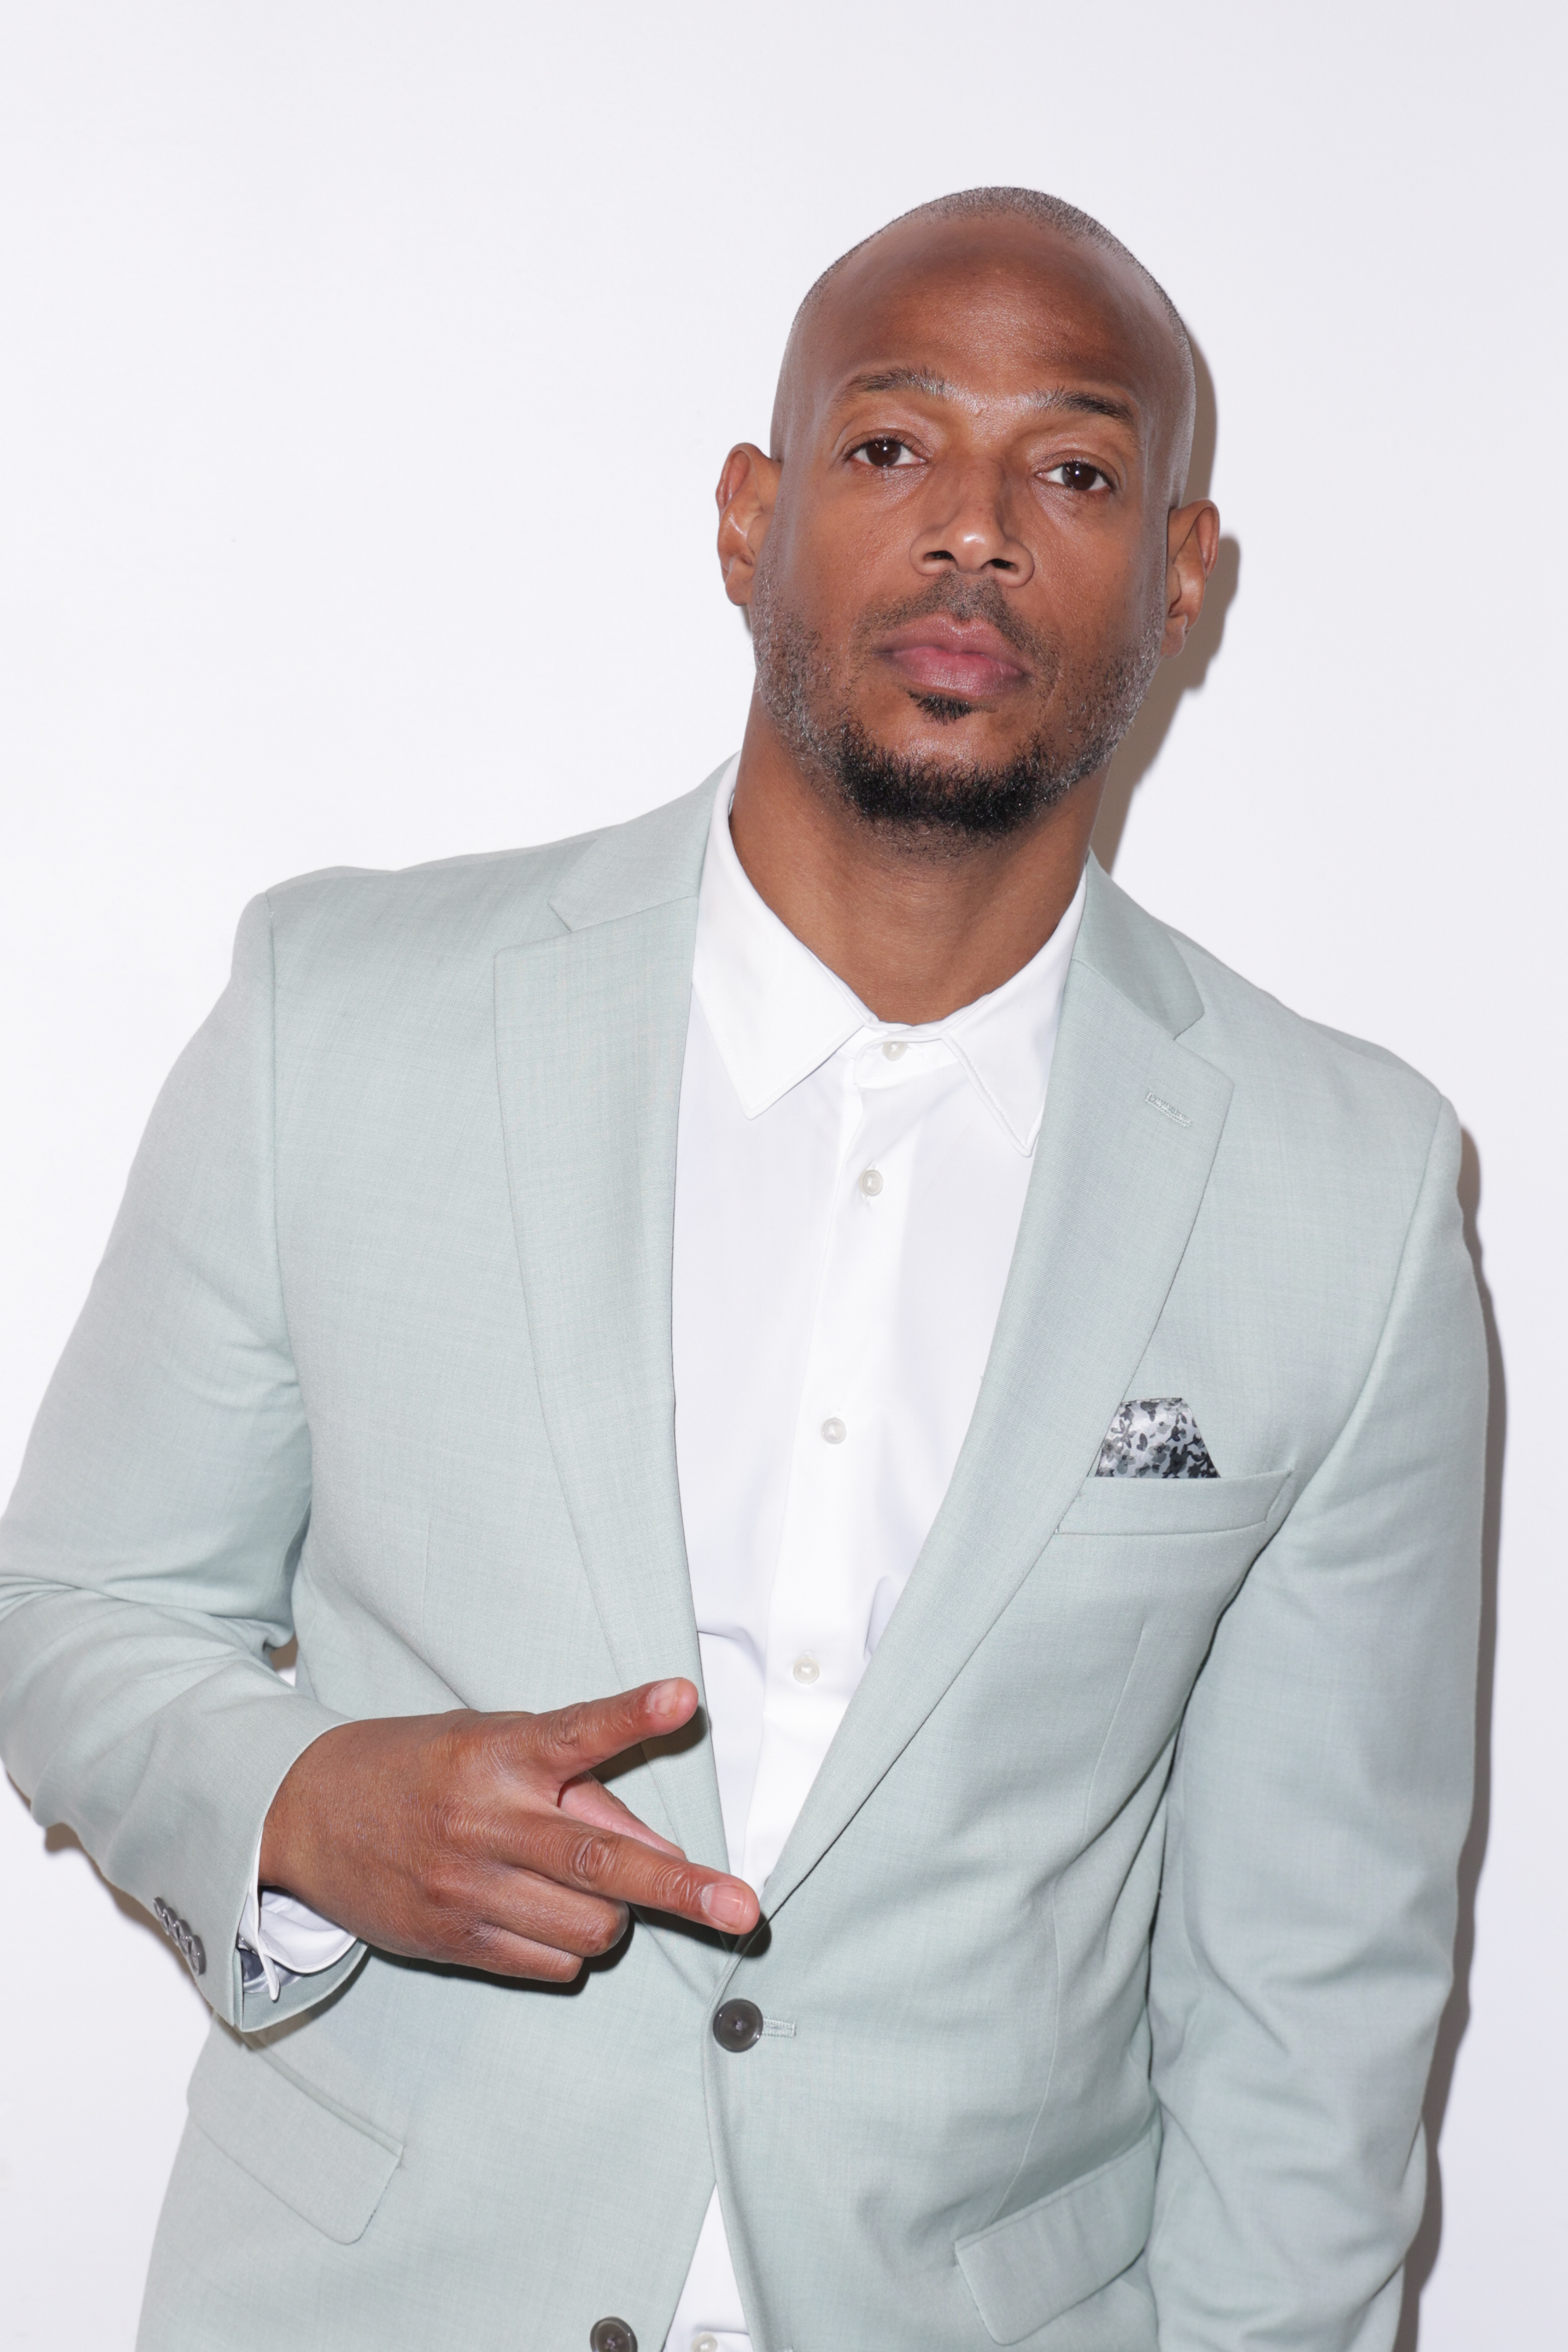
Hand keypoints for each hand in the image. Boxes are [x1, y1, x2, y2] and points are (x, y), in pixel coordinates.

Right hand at [258, 1678, 758, 1980]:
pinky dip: (571, 1946)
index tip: (682, 1697)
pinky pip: (553, 1964)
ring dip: (615, 1912)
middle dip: (683, 1890)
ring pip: (591, 1927)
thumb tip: (660, 1851)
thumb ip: (574, 1788)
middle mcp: (487, 1821)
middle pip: (602, 1861)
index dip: (633, 1716)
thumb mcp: (491, 1745)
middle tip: (745, 1910)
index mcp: (499, 1755)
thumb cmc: (422, 1767)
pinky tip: (546, 1912)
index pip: (577, 1732)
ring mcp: (469, 1889)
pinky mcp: (455, 1942)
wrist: (308, 1817)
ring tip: (587, 1884)